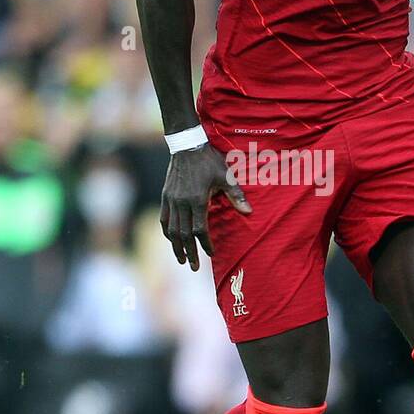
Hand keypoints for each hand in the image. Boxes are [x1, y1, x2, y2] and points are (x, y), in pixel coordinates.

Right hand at [161, 144, 250, 270]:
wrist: (187, 145)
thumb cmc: (209, 161)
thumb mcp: (226, 176)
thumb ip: (236, 195)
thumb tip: (249, 212)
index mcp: (198, 200)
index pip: (200, 230)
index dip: (205, 244)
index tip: (210, 254)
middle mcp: (182, 203)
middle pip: (184, 234)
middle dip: (189, 252)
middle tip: (194, 267)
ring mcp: (171, 200)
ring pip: (172, 230)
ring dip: (176, 246)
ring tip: (181, 259)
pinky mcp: (165, 196)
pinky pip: (164, 219)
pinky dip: (167, 232)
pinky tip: (171, 240)